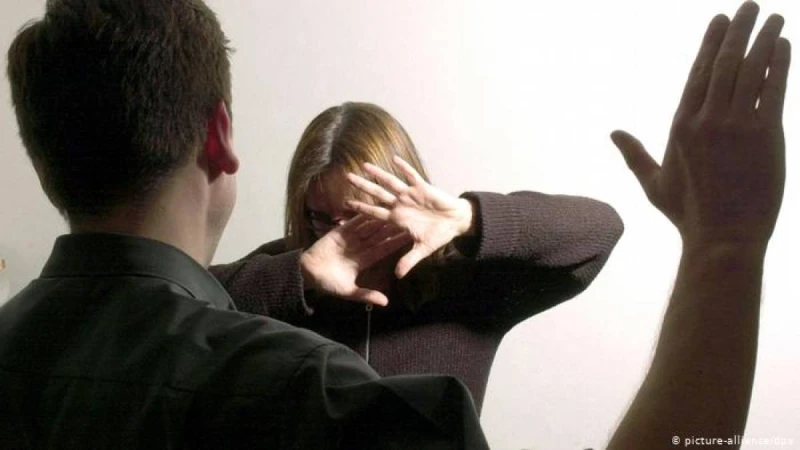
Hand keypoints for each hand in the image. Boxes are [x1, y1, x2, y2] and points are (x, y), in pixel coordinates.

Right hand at [300, 214, 411, 305]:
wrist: (307, 272)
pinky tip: (373, 205)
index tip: (410, 237)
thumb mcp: (349, 291)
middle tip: (407, 217)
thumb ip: (366, 295)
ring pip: (369, 226)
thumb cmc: (327, 283)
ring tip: (395, 208)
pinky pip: (353, 221)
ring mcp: (350, 238)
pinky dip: (362, 214)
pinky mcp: (340, 231)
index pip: (384, 250)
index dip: (396, 243)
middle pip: (379, 236)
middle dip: (392, 227)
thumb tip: (386, 302)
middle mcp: (360, 247)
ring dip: (380, 218)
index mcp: (364, 261)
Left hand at [344, 155, 474, 277]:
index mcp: (398, 218)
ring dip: (378, 174)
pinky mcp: (423, 188)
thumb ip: (409, 260)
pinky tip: (394, 159)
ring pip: (391, 182)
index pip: (375, 213)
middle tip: (347, 177)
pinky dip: (404, 168)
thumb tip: (398, 276)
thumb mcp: (423, 249)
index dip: (361, 208)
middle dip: (363, 186)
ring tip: (364, 165)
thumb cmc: (439, 234)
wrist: (456, 222)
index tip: (346, 204)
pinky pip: (412, 176)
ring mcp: (411, 195)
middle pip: (378, 193)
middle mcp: (401, 204)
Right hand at [611, 1, 789, 248]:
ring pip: (750, 70)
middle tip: (750, 6)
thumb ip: (634, 154)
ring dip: (764, 39)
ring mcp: (736, 125)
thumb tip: (613, 133)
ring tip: (775, 17)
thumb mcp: (653, 183)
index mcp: (680, 126)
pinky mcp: (765, 135)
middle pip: (724, 64)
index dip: (710, 43)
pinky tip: (784, 46)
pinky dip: (779, 64)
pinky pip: (773, 90)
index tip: (720, 20)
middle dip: (738, 30)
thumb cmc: (688, 214)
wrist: (723, 238)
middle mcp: (706, 120)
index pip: (697, 74)